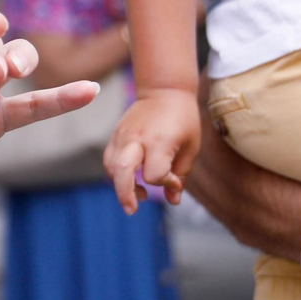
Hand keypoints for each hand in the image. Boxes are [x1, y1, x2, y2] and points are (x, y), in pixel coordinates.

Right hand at [103, 88, 199, 214]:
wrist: (165, 89)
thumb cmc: (183, 118)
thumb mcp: (191, 147)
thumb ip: (181, 175)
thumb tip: (173, 200)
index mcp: (159, 141)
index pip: (154, 174)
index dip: (165, 182)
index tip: (175, 180)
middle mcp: (137, 139)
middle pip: (121, 171)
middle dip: (125, 194)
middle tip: (132, 210)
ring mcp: (123, 135)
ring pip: (111, 167)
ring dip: (120, 186)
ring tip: (136, 196)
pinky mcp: (116, 134)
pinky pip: (109, 159)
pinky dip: (116, 173)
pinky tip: (130, 179)